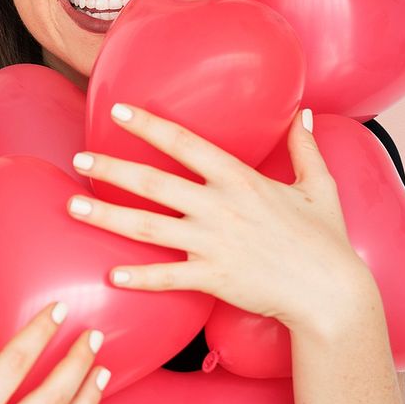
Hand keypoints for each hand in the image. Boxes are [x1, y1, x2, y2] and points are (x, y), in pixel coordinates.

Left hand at [67, 104, 369, 333]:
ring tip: (73, 206)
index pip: (184, 143)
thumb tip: (304, 113)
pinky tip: (110, 275)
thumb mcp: (321, 187)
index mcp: (239, 179)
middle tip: (78, 158)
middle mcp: (219, 206)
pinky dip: (139, 277)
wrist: (332, 293)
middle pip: (153, 182)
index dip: (149, 125)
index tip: (118, 111)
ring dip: (107, 215)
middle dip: (112, 167)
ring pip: (147, 227)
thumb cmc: (326, 240)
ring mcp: (212, 243)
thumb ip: (305, 148)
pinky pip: (167, 276)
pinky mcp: (212, 277)